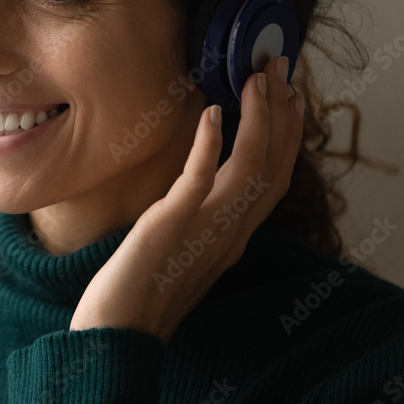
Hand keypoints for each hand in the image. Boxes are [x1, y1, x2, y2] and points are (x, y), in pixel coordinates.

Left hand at [68, 55, 304, 342]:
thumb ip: (197, 217)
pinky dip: (209, 146)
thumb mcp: (180, 247)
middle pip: (272, 166)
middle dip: (281, 114)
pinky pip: (197, 181)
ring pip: (248, 169)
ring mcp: (203, 230)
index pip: (273, 178)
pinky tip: (212, 113)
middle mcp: (229, 233)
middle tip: (279, 69)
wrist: (115, 334)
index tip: (288, 96)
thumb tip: (198, 183)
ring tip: (257, 79)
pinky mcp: (170, 226)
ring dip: (257, 120)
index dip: (285, 135)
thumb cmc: (140, 290)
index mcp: (232, 236)